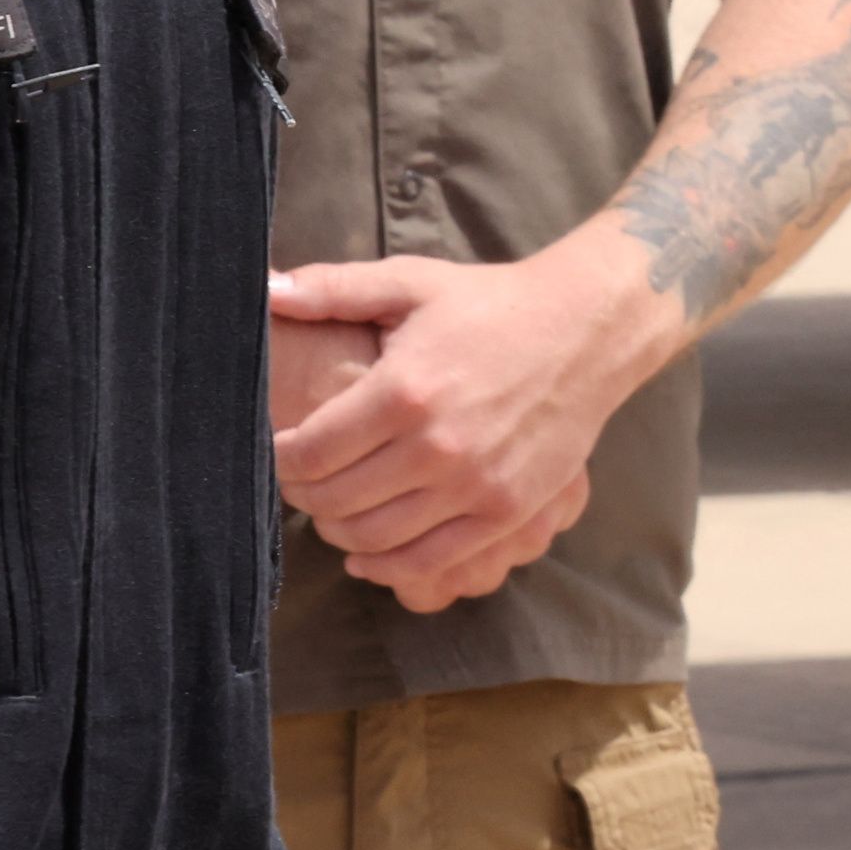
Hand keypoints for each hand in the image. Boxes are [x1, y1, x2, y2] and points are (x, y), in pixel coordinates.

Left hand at [262, 242, 674, 608]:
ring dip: (338, 530)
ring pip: (372, 538)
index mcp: (403, 391)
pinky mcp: (507, 511)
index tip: (281, 448)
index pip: (308, 454)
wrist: (588, 330)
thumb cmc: (492, 304)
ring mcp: (475, 485)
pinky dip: (386, 566)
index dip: (279, 458)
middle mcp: (436, 446)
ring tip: (336, 508)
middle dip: (303, 494)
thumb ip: (333, 288)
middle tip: (305, 478)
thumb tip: (262, 290)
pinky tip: (369, 552)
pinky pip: (427, 561)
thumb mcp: (413, 283)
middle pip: (333, 501)